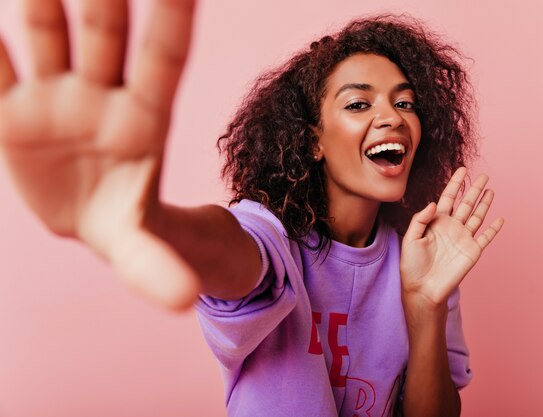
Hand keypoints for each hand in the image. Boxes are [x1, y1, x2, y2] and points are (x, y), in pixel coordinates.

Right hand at [0, 0, 199, 308]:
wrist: (87, 218)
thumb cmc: (126, 224)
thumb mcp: (141, 248)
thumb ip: (157, 268)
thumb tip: (184, 300)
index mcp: (143, 121)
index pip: (162, 61)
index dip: (170, 20)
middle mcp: (101, 97)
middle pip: (104, 34)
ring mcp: (55, 99)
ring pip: (46, 33)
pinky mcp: (12, 113)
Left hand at [400, 167, 503, 309]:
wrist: (422, 289)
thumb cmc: (412, 265)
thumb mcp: (411, 238)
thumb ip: (420, 219)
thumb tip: (434, 203)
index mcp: (436, 222)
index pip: (448, 197)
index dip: (455, 183)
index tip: (462, 169)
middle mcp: (451, 228)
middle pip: (466, 203)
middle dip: (474, 189)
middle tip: (483, 175)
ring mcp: (463, 239)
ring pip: (477, 216)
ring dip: (484, 203)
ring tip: (490, 189)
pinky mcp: (472, 251)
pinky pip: (485, 237)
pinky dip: (494, 228)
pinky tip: (500, 219)